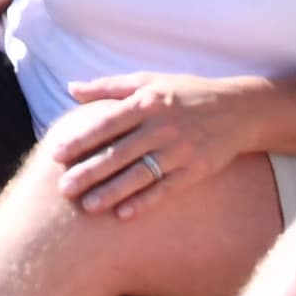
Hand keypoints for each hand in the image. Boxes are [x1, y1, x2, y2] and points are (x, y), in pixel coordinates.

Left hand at [46, 72, 258, 219]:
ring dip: (113, 191)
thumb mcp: (150, 81)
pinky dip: (146, 202)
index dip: (81, 138)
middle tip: (62, 188)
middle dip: (89, 171)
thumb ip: (109, 86)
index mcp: (147, 102)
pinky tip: (124, 214)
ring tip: (87, 206)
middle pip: (119, 152)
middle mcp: (162, 126)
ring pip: (141, 174)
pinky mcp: (196, 170)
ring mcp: (180, 150)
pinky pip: (167, 189)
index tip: (56, 153)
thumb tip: (71, 89)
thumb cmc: (186, 93)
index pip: (107, 123)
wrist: (239, 109)